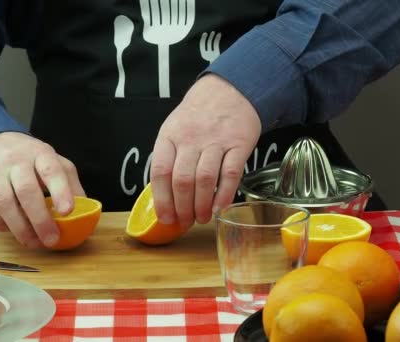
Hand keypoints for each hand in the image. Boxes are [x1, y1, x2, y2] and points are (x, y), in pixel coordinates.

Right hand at [0, 132, 85, 247]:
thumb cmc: (28, 158)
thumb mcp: (53, 162)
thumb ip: (70, 183)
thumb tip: (85, 210)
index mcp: (40, 154)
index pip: (52, 171)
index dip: (60, 191)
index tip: (67, 211)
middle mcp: (15, 161)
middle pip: (26, 191)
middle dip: (40, 220)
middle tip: (51, 240)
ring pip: (3, 202)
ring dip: (19, 228)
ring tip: (32, 242)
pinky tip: (10, 230)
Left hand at [150, 74, 260, 227]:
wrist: (229, 90)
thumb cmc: (199, 115)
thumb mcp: (174, 128)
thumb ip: (169, 157)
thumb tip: (164, 196)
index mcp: (170, 136)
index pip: (160, 172)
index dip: (162, 200)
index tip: (165, 218)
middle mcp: (191, 138)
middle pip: (182, 180)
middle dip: (182, 208)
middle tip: (185, 222)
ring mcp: (216, 141)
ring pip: (204, 180)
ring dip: (202, 205)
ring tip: (202, 219)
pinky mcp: (238, 145)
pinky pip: (230, 174)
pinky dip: (224, 195)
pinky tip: (220, 208)